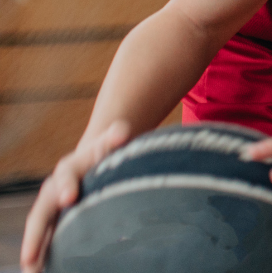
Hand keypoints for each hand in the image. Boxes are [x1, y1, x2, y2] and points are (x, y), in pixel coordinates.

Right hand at [21, 120, 130, 272]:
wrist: (94, 160)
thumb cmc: (105, 153)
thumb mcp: (110, 143)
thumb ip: (115, 137)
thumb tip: (122, 131)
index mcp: (69, 170)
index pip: (66, 176)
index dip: (67, 186)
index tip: (70, 198)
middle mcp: (54, 190)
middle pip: (41, 212)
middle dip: (36, 234)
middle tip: (31, 256)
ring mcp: (51, 208)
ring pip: (38, 231)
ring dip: (33, 251)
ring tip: (31, 272)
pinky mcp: (55, 222)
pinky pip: (45, 240)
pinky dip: (41, 256)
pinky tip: (40, 272)